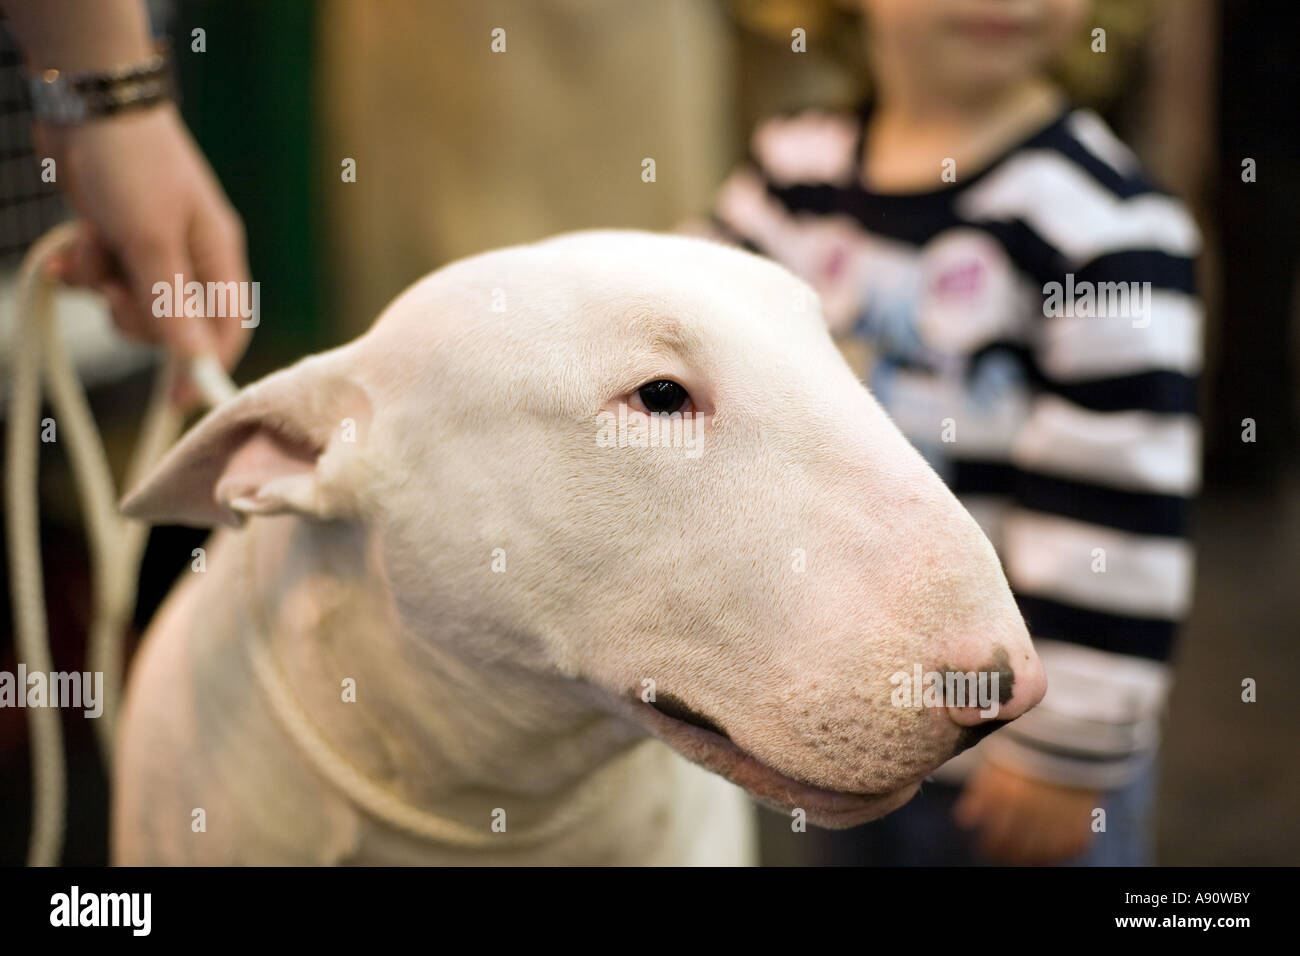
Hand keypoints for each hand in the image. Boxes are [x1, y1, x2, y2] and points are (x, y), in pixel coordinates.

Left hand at [35, 103, 250, 405]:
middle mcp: (192, 259)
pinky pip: (103, 278)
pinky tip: (70, 244)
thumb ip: (171, 304)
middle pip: (171, 326)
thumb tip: (193, 362)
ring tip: (89, 250)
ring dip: (101, 287)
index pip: (226, 331)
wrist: (89, 104)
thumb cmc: (133, 165)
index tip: (175, 402)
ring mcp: (154, 250)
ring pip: (129, 303)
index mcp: (218, 259)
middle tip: (114, 292)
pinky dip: (83, 267)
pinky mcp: (120, 240)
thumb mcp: (151, 240)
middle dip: (135, 317)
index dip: (203, 367)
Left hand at [952, 761, 1101, 864]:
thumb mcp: (998, 762)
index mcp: (1008, 794)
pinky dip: (1059, 852)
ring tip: (1023, 856)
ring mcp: (1059, 816)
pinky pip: (1070, 847)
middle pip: (1015, 849)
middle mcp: (1032, 809)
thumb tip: (964, 820)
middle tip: (1001, 854)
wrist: (1069, 732)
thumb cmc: (1027, 747)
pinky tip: (1050, 850)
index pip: (994, 836)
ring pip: (1041, 853)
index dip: (987, 846)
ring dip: (1030, 857)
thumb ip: (980, 792)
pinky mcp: (1084, 817)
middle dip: (1005, 854)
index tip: (984, 848)